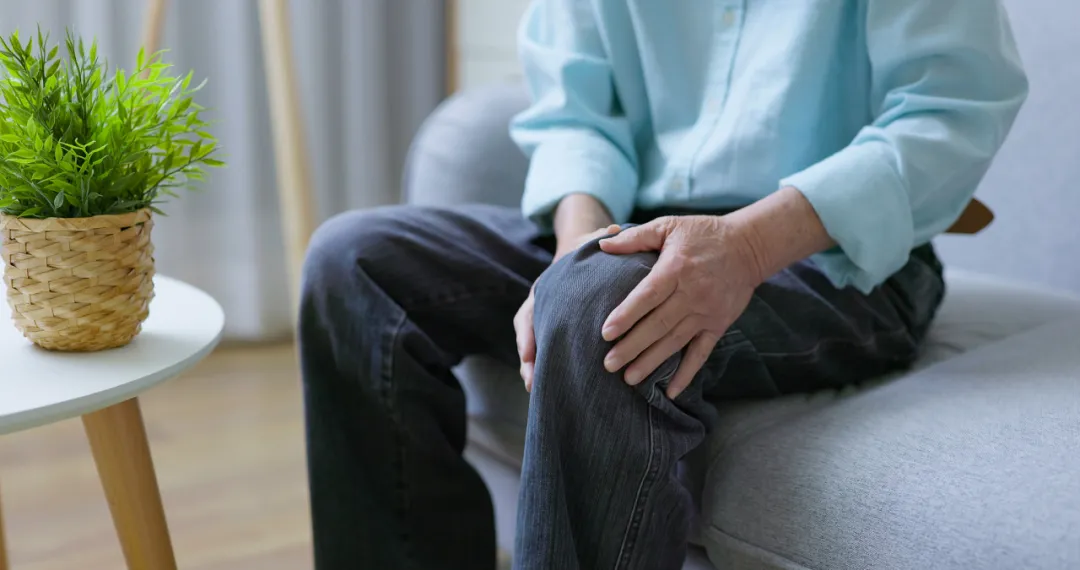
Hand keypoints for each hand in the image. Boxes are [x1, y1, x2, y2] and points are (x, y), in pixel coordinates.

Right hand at [515, 224, 621, 390]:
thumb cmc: (586, 252)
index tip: (528, 354)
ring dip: (538, 371)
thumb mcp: (591, 242)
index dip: (527, 336)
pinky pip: (552, 353)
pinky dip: (551, 369)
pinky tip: (558, 389)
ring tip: (540, 392)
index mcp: (545, 290)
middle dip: (529, 361)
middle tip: (532, 383)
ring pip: (537, 350)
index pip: (528, 315)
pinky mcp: (559, 332)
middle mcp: (541, 309)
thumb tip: (613, 231)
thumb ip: (599, 238)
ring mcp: (548, 322)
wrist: (579, 257)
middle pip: (529, 339)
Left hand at [597, 216, 764, 398]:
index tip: (606, 332)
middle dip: (632, 347)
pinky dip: (686, 374)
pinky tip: (670, 392)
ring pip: (675, 342)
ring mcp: (706, 312)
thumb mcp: (669, 226)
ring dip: (651, 362)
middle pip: (657, 325)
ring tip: (629, 379)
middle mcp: (692, 294)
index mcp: (676, 268)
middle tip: (608, 364)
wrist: (748, 246)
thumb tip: (602, 244)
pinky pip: (701, 353)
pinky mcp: (718, 325)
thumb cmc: (702, 234)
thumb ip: (635, 237)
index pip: (647, 296)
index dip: (626, 315)